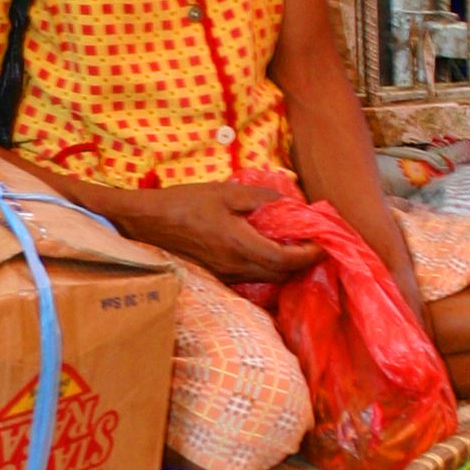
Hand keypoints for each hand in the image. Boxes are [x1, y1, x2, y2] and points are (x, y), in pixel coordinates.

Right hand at [114, 182, 322, 281]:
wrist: (146, 223)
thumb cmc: (184, 204)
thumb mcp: (224, 191)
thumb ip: (260, 197)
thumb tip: (288, 201)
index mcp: (241, 244)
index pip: (286, 259)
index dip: (310, 254)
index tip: (323, 242)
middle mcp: (236, 266)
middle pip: (281, 274)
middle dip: (302, 263)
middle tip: (313, 244)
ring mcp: (225, 274)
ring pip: (266, 278)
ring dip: (284, 266)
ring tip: (294, 247)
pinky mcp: (216, 275)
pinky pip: (250, 277)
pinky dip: (266, 267)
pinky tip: (267, 251)